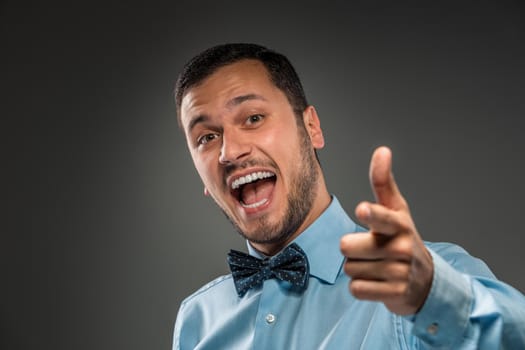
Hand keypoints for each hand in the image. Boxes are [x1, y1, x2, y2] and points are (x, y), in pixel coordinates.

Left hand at [340, 146, 433, 314]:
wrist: (425, 281)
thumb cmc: (402, 238)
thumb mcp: (396, 210)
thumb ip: (383, 182)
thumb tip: (382, 150)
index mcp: (399, 224)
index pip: (381, 217)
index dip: (371, 214)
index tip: (363, 210)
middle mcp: (401, 247)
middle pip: (347, 247)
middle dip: (352, 250)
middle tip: (370, 251)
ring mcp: (400, 273)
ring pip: (350, 269)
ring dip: (358, 269)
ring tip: (377, 266)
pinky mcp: (396, 295)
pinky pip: (357, 289)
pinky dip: (362, 288)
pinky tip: (378, 283)